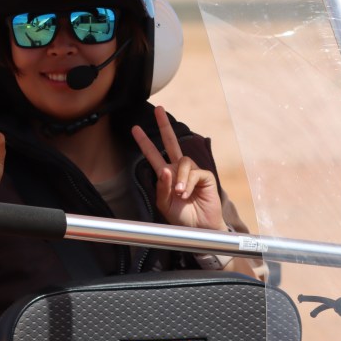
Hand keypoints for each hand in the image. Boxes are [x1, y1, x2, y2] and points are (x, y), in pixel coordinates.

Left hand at [131, 106, 226, 230]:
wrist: (198, 230)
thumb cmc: (181, 217)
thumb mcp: (164, 204)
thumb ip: (162, 188)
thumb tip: (165, 170)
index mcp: (166, 175)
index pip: (154, 155)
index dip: (145, 142)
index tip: (135, 129)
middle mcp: (178, 170)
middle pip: (171, 142)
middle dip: (164, 126)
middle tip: (158, 110)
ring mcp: (192, 172)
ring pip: (183, 161)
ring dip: (179, 178)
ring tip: (179, 193)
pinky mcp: (205, 177)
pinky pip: (195, 173)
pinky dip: (188, 183)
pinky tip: (186, 193)